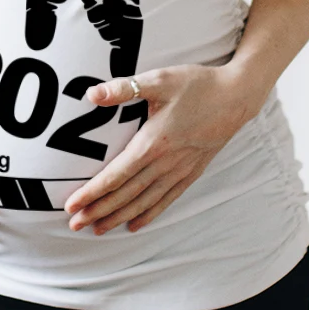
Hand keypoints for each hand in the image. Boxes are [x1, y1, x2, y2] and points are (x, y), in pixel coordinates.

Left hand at [64, 63, 261, 234]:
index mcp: (154, 142)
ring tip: (97, 230)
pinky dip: (149, 214)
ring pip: (145, 201)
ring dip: (119, 217)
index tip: (72, 205)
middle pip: (126, 194)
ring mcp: (180, 170)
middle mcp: (166, 162)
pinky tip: (135, 224)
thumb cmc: (197, 85)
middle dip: (98, 211)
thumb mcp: (159, 80)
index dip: (92, 192)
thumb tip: (92, 94)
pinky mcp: (192, 172)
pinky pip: (167, 199)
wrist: (236, 96)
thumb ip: (124, 88)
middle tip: (74, 225)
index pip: (116, 175)